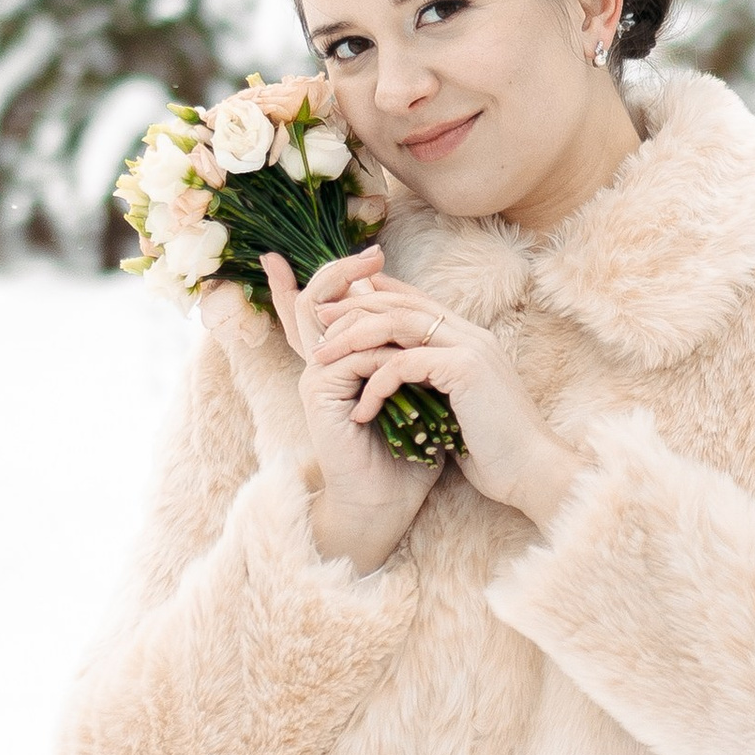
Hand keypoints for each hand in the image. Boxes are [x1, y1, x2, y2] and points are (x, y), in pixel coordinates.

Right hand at [201, 252, 437, 574]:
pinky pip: (346, 354)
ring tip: (372, 266)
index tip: (374, 253)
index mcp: (343, 366)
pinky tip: (396, 333)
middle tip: (374, 253)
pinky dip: (375, 344)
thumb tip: (438, 321)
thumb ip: (416, 360)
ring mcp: (317, 379)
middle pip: (317, 304)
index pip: (334, 314)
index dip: (343, 281)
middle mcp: (324, 368)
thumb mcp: (419, 394)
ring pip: (324, 319)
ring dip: (350, 291)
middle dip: (341, 273)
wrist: (390, 502)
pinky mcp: (318, 396)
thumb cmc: (410, 454)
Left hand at [306, 266, 585, 535]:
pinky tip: (360, 410)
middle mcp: (472, 334)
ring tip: (321, 360)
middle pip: (402, 303)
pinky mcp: (465, 369)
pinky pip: (405, 363)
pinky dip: (376, 384)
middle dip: (355, 309)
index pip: (417, 301)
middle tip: (318, 321)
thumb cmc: (497, 451)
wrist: (533, 474)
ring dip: (354, 340)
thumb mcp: (459, 409)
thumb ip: (435, 385)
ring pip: (398, 324)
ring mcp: (471, 347)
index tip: (337, 311)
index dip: (377, 299)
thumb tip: (404, 382)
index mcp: (471, 340)